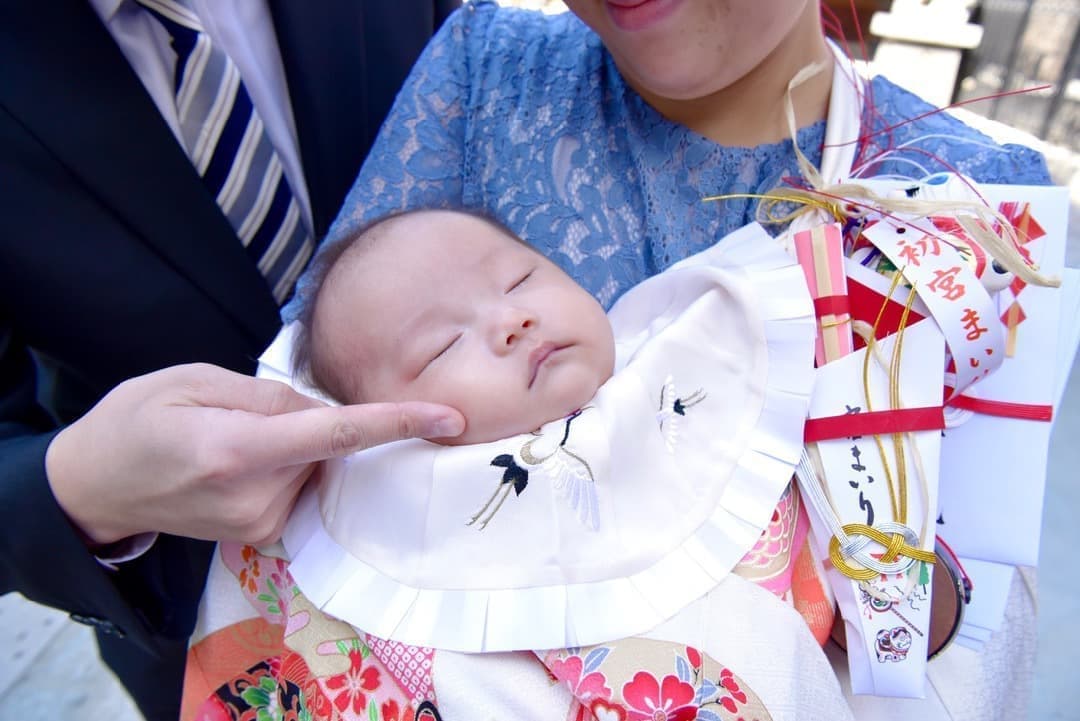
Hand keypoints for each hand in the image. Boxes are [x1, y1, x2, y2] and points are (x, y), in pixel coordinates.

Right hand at [45, 363, 464, 546]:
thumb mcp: (193, 380)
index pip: (336, 434)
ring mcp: (258, 525)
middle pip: (326, 446)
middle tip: (239, 413)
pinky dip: (285, 467)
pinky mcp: (260, 537)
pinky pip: (299, 486)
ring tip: (226, 442)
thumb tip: (325, 409)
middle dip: (306, 420)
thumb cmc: (137, 420)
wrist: (94, 488)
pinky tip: (236, 467)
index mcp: (236, 450)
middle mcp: (255, 497)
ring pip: (314, 466)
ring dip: (292, 446)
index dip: (398, 422)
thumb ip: (266, 394)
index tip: (449, 419)